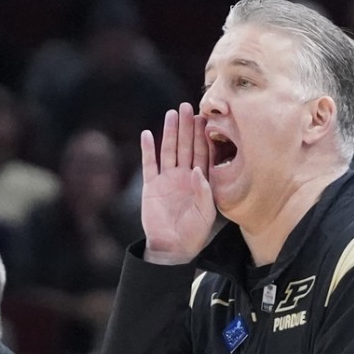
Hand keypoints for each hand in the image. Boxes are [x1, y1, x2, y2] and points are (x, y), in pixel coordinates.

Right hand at [140, 103, 218, 263]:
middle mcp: (183, 176)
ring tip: (171, 114)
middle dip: (187, 127)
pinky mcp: (151, 186)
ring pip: (168, 150)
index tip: (205, 119)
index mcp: (200, 181)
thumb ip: (204, 191)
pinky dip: (147, 150)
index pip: (202, 154)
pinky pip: (149, 164)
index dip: (203, 137)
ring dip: (170, 133)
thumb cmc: (194, 233)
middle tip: (189, 107)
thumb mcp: (206, 213)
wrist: (172, 247)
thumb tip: (197, 170)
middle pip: (186, 146)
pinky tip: (147, 134)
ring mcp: (167, 179)